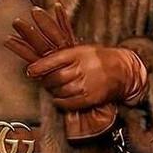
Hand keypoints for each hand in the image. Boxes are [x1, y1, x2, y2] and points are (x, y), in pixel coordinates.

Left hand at [25, 45, 142, 111]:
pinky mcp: (89, 98)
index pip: (53, 60)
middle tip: (45, 80)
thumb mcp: (82, 50)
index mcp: (78, 53)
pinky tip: (60, 98)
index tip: (30, 71)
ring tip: (55, 88)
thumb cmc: (98, 59)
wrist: (122, 71)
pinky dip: (60, 102)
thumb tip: (40, 63)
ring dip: (53, 91)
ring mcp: (86, 84)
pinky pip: (67, 103)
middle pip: (54, 78)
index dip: (39, 67)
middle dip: (46, 81)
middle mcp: (82, 68)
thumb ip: (63, 56)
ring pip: (59, 91)